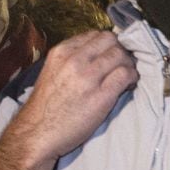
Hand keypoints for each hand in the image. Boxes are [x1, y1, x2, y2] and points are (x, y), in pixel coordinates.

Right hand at [16, 30, 138, 163]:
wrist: (36, 135)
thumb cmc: (46, 106)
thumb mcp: (53, 71)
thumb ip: (72, 58)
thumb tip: (99, 52)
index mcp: (61, 52)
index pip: (95, 34)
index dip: (107, 44)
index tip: (109, 54)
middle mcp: (74, 60)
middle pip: (110, 40)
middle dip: (119, 50)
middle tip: (121, 64)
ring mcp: (88, 77)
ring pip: (120, 55)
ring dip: (128, 64)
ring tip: (126, 76)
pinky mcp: (101, 96)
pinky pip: (125, 75)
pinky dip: (132, 77)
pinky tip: (128, 85)